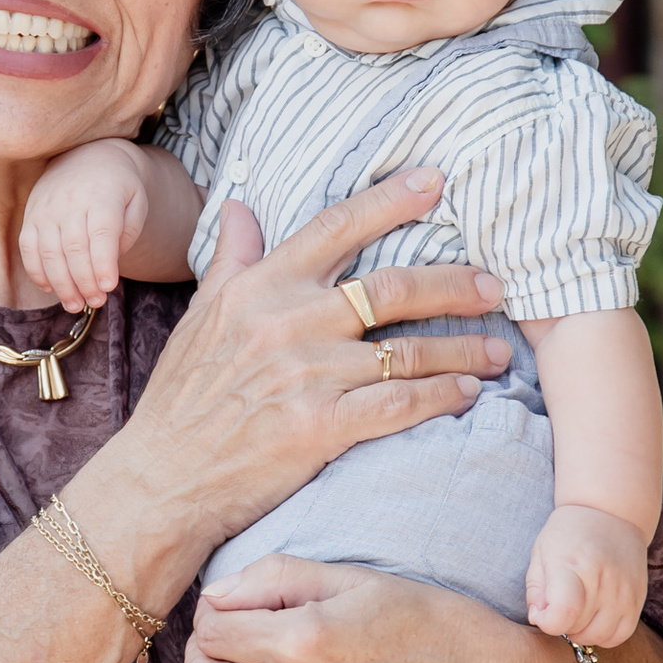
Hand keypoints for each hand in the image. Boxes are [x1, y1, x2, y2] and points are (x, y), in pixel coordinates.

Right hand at [21, 140, 150, 310]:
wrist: (87, 157)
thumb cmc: (117, 188)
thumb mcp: (136, 202)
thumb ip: (127, 233)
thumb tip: (108, 265)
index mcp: (102, 195)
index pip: (100, 233)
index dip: (102, 263)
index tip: (108, 287)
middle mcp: (70, 201)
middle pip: (73, 248)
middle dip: (84, 281)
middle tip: (96, 302)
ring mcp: (46, 208)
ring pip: (49, 252)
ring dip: (62, 284)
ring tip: (75, 304)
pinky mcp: (31, 216)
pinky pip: (28, 249)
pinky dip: (37, 273)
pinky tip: (51, 289)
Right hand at [73, 170, 511, 604]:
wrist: (162, 481)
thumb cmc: (183, 401)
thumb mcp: (200, 319)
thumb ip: (232, 260)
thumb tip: (242, 206)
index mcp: (260, 288)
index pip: (335, 227)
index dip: (390, 200)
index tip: (436, 181)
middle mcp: (287, 322)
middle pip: (392, 287)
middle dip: (455, 283)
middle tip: (496, 287)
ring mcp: (306, 375)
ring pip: (407, 350)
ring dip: (463, 349)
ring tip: (500, 351)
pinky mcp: (320, 427)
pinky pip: (400, 405)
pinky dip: (442, 397)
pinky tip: (467, 395)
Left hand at [525, 506, 647, 650]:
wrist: (611, 513)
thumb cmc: (568, 534)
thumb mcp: (541, 552)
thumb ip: (536, 590)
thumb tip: (539, 619)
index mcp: (572, 564)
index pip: (563, 613)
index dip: (547, 622)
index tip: (542, 613)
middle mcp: (602, 579)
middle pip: (578, 628)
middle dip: (562, 624)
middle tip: (558, 606)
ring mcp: (624, 590)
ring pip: (600, 636)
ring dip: (583, 632)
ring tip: (577, 611)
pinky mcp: (638, 598)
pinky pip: (622, 634)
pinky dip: (605, 634)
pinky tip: (595, 617)